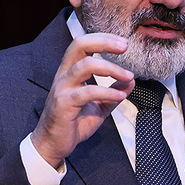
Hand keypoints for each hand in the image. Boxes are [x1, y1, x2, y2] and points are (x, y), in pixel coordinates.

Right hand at [30, 33, 135, 167]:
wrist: (54, 145)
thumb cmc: (73, 123)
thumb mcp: (99, 106)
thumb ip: (113, 93)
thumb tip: (130, 82)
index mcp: (70, 72)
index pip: (83, 44)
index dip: (103, 39)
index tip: (123, 43)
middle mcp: (64, 75)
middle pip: (79, 45)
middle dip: (104, 42)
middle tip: (124, 46)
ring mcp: (62, 88)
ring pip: (84, 66)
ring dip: (111, 68)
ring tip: (128, 76)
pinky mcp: (63, 104)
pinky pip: (87, 92)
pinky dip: (107, 92)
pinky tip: (120, 96)